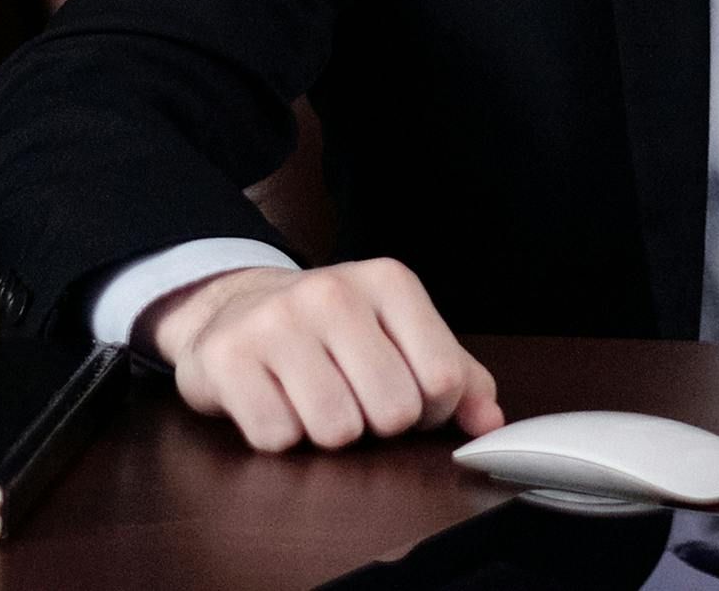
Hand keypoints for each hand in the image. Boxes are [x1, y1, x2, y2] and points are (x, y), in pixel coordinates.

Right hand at [141, 259, 502, 454]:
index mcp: (388, 281)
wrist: (237, 308)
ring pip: (337, 430)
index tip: (403, 392)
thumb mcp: (402, 338)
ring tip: (312, 398)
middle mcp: (332, 291)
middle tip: (352, 397)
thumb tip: (489, 423)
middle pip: (392, 411)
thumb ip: (458, 378)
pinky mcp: (228, 356)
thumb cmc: (334, 333)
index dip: (428, 410)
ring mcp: (276, 321)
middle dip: (376, 423)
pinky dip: (280, 436)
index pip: (442, 380)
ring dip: (327, 432)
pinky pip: (278, 438)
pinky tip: (274, 400)